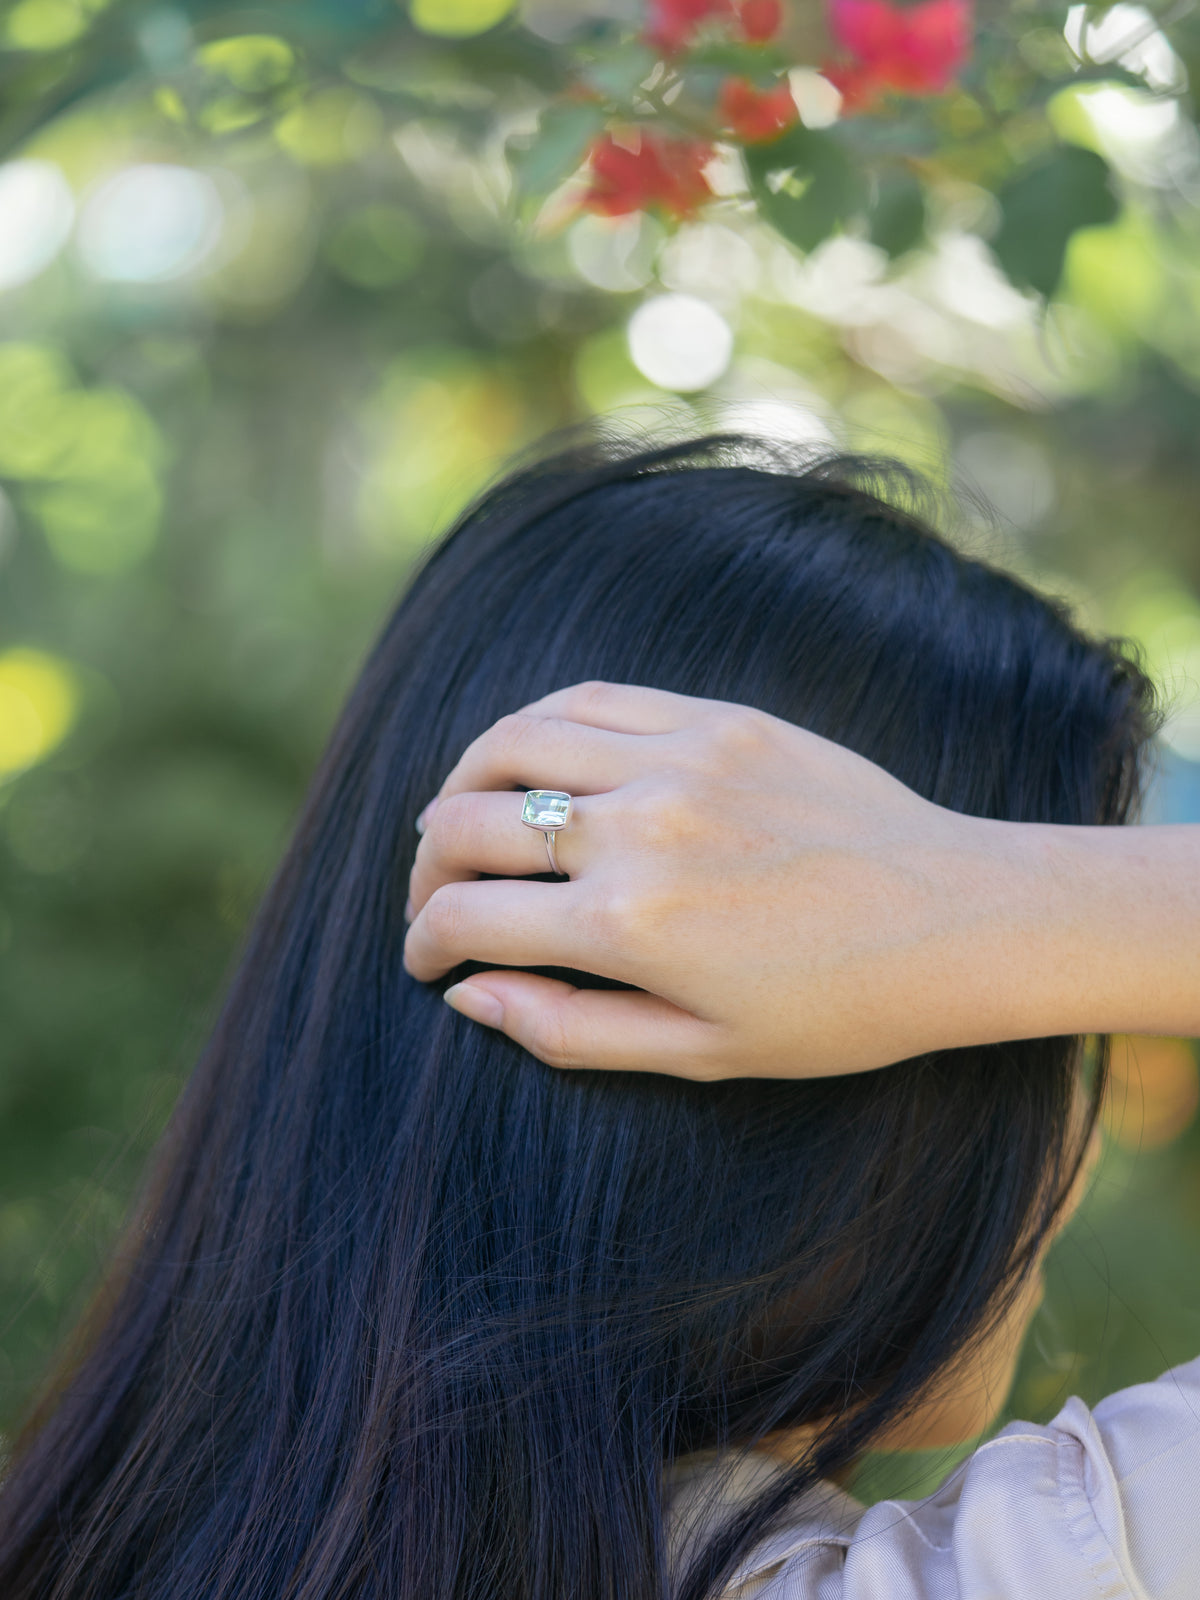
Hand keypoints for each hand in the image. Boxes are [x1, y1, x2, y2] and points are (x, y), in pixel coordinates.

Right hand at [403, 682, 1046, 1078]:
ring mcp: (677, 760)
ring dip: (462, 783)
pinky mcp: (717, 719)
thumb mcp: (700, 1053)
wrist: (956, 918)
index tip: (426, 958)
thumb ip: (569, 1030)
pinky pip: (592, 698)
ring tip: (458, 818)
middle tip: (432, 899)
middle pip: (468, 824)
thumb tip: (469, 995)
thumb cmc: (835, 1008)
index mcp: (629, 927)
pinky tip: (529, 758)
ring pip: (513, 741)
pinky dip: (536, 724)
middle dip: (424, 871)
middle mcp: (638, 830)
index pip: (469, 916)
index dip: (425, 940)